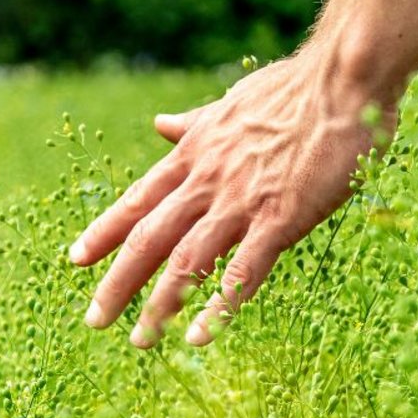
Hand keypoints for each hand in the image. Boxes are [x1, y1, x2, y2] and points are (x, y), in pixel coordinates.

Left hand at [68, 47, 396, 347]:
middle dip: (118, 282)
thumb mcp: (229, 104)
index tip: (75, 259)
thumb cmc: (294, 89)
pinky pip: (242, 270)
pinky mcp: (280, 218)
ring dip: (159, 303)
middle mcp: (206, 181)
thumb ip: (195, 124)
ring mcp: (241, 201)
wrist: (342, 77)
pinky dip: (217, 305)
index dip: (105, 232)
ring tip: (140, 340)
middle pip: (149, 239)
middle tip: (94, 320)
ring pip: (186, 261)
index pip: (138, 200)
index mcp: (195, 155)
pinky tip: (198, 336)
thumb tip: (161, 124)